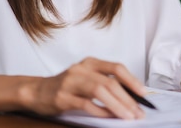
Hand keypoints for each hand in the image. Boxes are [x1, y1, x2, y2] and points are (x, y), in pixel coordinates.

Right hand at [22, 57, 146, 118]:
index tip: (144, 94)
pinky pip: (85, 104)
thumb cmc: (66, 86)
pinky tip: (109, 117)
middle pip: (110, 82)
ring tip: (127, 116)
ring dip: (117, 105)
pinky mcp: (62, 96)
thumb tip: (131, 97)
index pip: (116, 68)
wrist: (37, 91)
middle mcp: (81, 69)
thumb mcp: (86, 78)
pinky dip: (100, 111)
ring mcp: (71, 82)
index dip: (132, 80)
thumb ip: (105, 83)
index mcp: (90, 62)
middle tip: (138, 112)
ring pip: (99, 91)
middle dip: (127, 98)